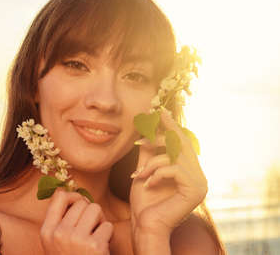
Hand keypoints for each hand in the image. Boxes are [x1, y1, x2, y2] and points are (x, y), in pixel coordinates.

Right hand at [40, 189, 113, 254]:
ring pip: (95, 209)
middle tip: (92, 226)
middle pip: (82, 203)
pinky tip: (102, 248)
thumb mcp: (55, 243)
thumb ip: (60, 221)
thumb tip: (73, 193)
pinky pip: (107, 226)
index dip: (73, 195)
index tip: (80, 203)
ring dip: (100, 220)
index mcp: (47, 231)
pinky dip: (108, 236)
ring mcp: (76, 239)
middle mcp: (59, 233)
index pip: (59, 197)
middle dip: (90, 211)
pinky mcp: (94, 246)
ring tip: (97, 235)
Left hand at [129, 108, 207, 238]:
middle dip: (161, 135)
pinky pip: (173, 169)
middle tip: (142, 133)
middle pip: (182, 143)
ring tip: (137, 175)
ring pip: (175, 156)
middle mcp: (198, 175)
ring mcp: (200, 183)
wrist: (146, 225)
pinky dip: (156, 174)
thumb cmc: (144, 201)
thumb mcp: (145, 169)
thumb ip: (149, 151)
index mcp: (189, 170)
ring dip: (150, 163)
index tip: (159, 110)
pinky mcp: (195, 190)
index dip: (171, 125)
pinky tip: (147, 184)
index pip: (182, 141)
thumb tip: (148, 127)